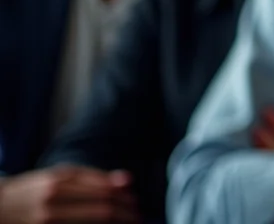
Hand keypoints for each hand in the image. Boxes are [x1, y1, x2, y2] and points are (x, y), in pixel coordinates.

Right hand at [0, 166, 136, 222]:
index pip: (105, 194)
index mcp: (58, 186)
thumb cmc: (33, 189)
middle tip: (137, 218)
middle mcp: (52, 207)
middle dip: (126, 216)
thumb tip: (128, 181)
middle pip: (103, 213)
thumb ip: (93, 177)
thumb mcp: (59, 176)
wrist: (0, 208)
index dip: (125, 200)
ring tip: (127, 223)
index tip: (135, 204)